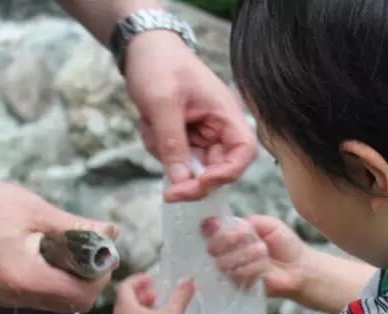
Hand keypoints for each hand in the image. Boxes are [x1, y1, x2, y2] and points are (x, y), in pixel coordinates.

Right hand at [0, 178, 118, 313]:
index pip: (83, 296)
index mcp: (27, 280)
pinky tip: (45, 251)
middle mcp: (16, 298)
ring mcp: (5, 298)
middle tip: (89, 249)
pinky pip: (36, 295)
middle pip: (72, 304)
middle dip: (88, 280)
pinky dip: (50, 279)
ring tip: (67, 247)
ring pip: (55, 302)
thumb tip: (112, 232)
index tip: (100, 250)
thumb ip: (75, 226)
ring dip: (69, 280)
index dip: (99, 276)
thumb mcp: (36, 211)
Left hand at [112, 274, 194, 313]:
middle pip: (124, 303)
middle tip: (155, 295)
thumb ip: (181, 295)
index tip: (151, 279)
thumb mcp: (174, 313)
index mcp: (125, 309)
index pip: (125, 287)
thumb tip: (189, 281)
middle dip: (139, 296)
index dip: (138, 280)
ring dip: (138, 312)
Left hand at [125, 31, 256, 201]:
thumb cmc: (159, 65)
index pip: (243, 152)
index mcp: (225, 114)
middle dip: (191, 178)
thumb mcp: (162, 103)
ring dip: (168, 158)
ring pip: (192, 167)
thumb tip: (181, 182)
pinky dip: (160, 148)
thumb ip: (172, 144)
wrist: (143, 47)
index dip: (227, 174)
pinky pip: (176, 157)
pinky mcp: (186, 136)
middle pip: (218, 169)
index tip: (199, 183)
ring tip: (151, 126)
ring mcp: (203, 133)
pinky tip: (149, 124)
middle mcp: (219, 127)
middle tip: (169, 192)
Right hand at [202, 215, 308, 297]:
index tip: (218, 225)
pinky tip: (264, 266)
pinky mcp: (240, 286)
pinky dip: (253, 267)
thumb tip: (226, 223)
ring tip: (263, 250)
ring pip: (223, 262)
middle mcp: (228, 254)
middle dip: (227, 239)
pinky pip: (238, 274)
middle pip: (211, 248)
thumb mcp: (269, 224)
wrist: (300, 267)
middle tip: (245, 236)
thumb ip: (248, 221)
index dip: (212, 229)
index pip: (209, 232)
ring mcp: (232, 271)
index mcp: (232, 237)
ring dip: (245, 253)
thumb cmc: (286, 245)